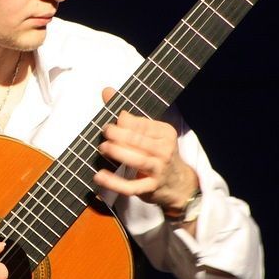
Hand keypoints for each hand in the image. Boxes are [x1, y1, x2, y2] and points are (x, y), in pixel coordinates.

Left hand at [93, 87, 198, 211]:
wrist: (178, 183)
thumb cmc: (157, 153)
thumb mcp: (149, 133)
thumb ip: (126, 115)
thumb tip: (106, 91)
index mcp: (164, 133)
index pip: (143, 125)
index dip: (124, 122)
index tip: (111, 122)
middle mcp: (164, 150)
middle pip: (139, 141)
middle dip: (119, 135)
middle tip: (104, 132)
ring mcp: (159, 170)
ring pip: (137, 160)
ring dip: (118, 153)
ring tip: (103, 147)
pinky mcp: (151, 188)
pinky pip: (131, 186)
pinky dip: (114, 182)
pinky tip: (100, 176)